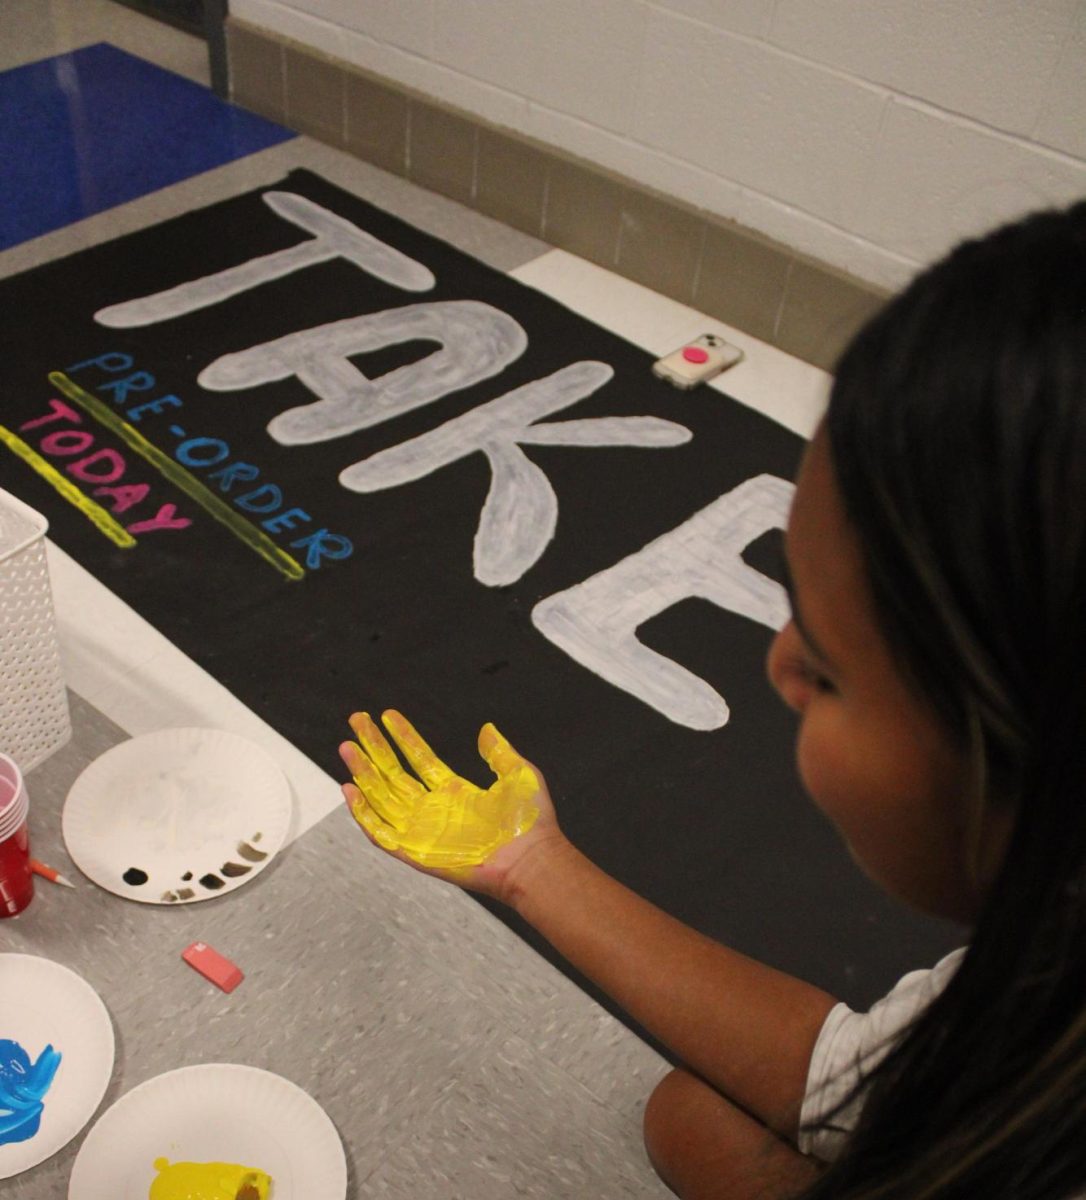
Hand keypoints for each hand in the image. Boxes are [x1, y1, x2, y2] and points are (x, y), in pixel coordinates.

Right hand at [339, 710, 562, 902]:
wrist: (532, 857)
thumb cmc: (531, 823)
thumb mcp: (519, 775)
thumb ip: (499, 752)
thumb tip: (487, 728)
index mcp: (454, 792)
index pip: (418, 759)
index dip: (402, 737)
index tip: (387, 715)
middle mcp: (433, 810)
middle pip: (393, 775)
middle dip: (373, 748)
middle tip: (356, 721)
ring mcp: (423, 831)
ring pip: (381, 798)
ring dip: (362, 774)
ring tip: (347, 747)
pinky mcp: (416, 852)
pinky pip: (381, 834)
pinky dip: (363, 814)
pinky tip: (350, 791)